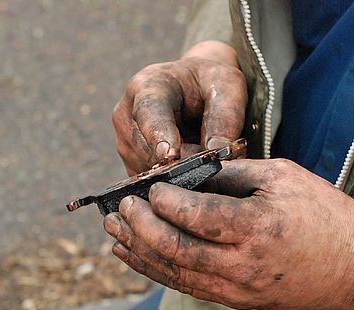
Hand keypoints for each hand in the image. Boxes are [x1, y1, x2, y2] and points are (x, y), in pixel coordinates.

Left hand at [103, 158, 353, 309]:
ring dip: (136, 250)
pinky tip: (130, 254)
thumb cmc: (324, 214)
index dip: (163, 201)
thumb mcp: (283, 177)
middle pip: (173, 249)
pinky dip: (152, 270)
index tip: (148, 187)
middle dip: (139, 226)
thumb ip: (231, 174)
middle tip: (120, 207)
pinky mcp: (231, 300)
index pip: (195, 216)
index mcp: (256, 227)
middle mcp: (240, 264)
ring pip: (171, 272)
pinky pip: (182, 285)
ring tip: (112, 229)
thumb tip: (184, 170)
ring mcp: (234, 288)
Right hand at [112, 41, 246, 174]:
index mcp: (146, 86)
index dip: (158, 135)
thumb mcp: (228, 87)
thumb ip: (226, 116)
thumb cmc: (210, 83)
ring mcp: (125, 144)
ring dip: (180, 173)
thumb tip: (217, 151)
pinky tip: (191, 167)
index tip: (171, 155)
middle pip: (148, 151)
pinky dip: (174, 180)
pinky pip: (152, 182)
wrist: (195, 89)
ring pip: (151, 171)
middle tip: (214, 162)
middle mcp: (126, 117)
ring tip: (203, 158)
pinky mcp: (130, 165)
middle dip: (181, 162)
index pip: (148, 114)